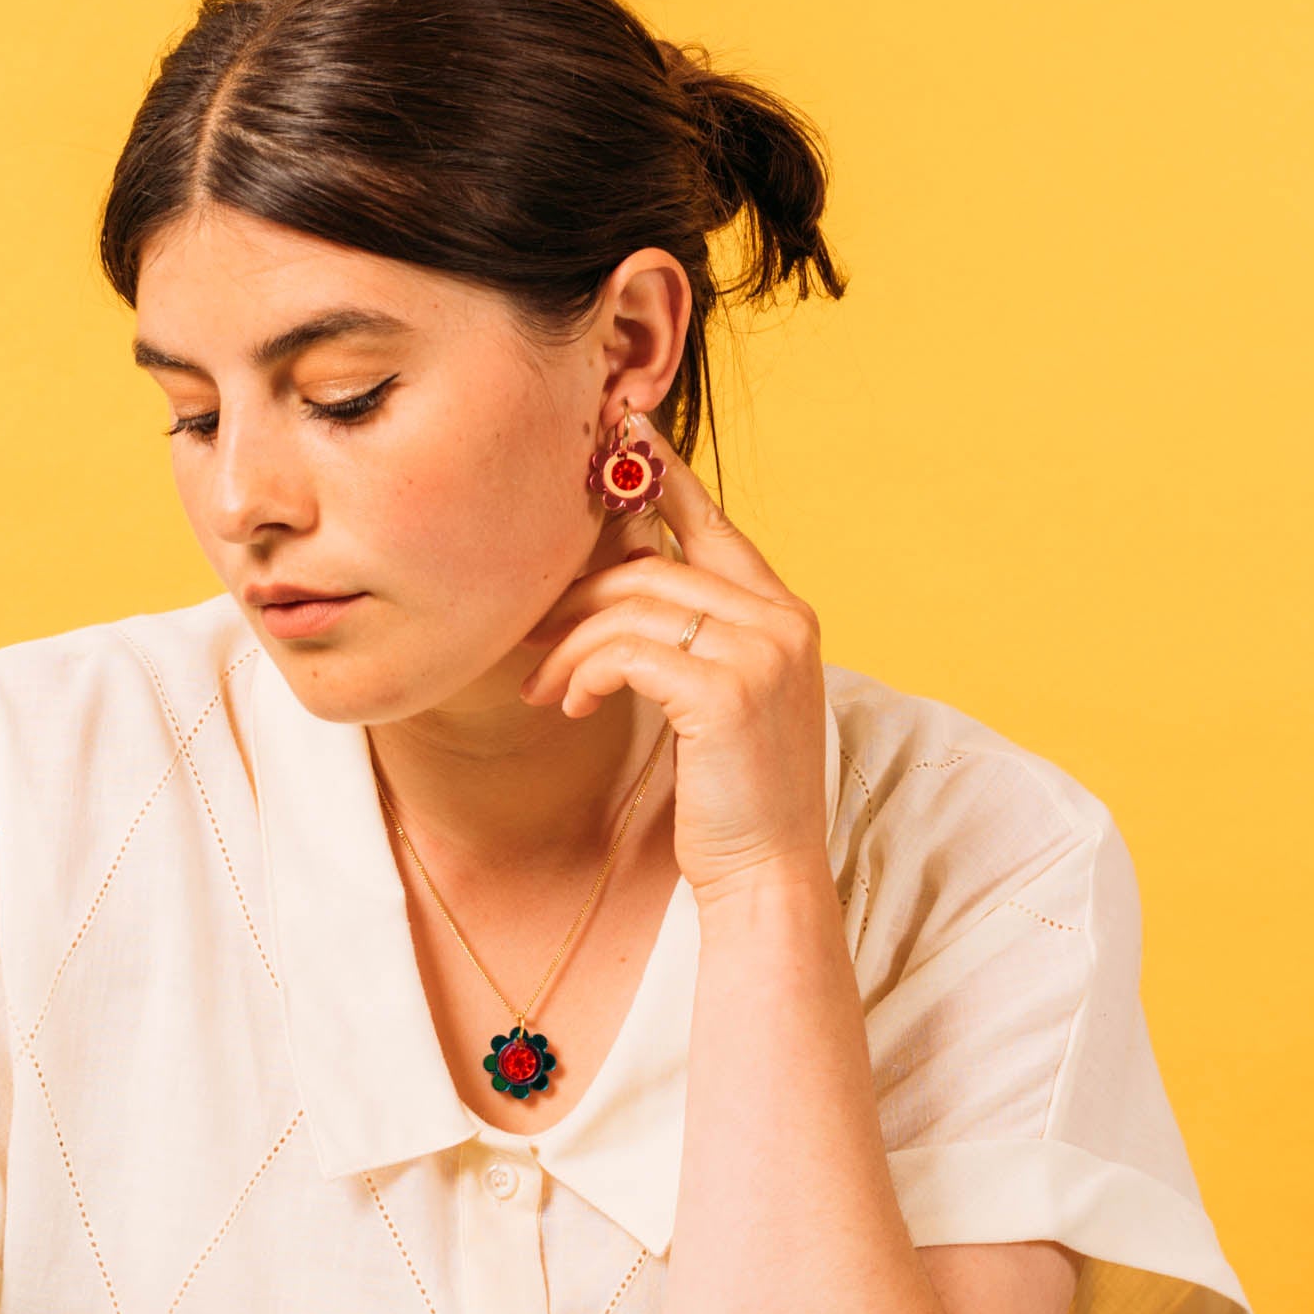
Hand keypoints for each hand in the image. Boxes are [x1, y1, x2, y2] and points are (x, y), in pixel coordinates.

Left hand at [518, 422, 832, 900]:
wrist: (766, 875)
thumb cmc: (734, 796)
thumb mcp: (719, 698)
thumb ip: (693, 634)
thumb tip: (622, 578)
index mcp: (784, 614)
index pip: (712, 524)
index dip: (659, 480)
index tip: (616, 438)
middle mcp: (782, 619)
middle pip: (651, 565)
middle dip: (576, 596)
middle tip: (529, 634)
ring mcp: (760, 651)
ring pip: (630, 606)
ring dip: (568, 645)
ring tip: (540, 688)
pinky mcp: (726, 690)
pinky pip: (625, 652)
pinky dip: (584, 673)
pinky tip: (571, 705)